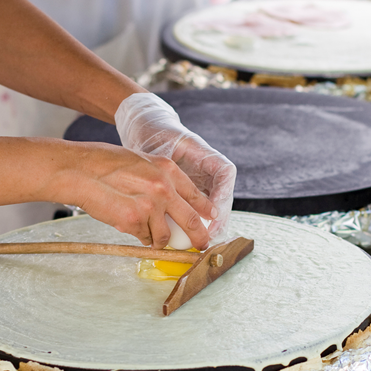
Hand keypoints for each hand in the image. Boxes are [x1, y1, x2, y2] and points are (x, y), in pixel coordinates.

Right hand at [68, 142, 215, 248]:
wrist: (80, 171)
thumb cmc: (104, 163)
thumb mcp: (140, 161)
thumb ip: (158, 178)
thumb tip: (171, 198)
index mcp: (167, 170)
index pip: (195, 194)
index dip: (205, 210)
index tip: (209, 218)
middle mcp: (163, 188)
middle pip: (190, 221)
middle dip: (198, 237)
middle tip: (200, 244)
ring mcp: (150, 207)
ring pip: (163, 236)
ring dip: (158, 239)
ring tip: (148, 235)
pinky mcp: (134, 222)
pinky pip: (143, 237)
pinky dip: (138, 236)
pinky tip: (127, 225)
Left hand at [115, 93, 236, 238]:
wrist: (146, 129)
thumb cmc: (152, 134)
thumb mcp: (156, 148)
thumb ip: (161, 167)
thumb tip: (162, 190)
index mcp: (204, 153)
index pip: (224, 174)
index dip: (222, 196)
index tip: (214, 214)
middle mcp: (208, 167)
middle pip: (222, 194)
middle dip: (219, 218)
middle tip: (209, 236)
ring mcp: (202, 178)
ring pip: (213, 204)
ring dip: (210, 223)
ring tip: (202, 241)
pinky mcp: (192, 189)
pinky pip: (199, 207)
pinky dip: (197, 221)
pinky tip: (188, 235)